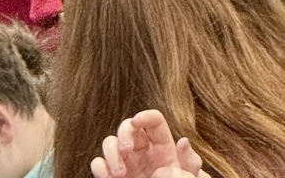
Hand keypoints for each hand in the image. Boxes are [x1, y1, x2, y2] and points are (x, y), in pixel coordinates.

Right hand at [90, 109, 207, 177]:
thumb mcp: (185, 177)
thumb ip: (189, 162)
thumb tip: (183, 141)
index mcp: (163, 150)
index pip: (154, 121)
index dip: (144, 117)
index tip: (136, 122)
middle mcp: (142, 153)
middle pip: (128, 126)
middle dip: (124, 134)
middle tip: (126, 150)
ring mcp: (126, 164)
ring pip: (110, 142)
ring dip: (111, 153)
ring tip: (120, 174)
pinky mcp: (112, 176)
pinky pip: (99, 163)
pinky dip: (100, 168)